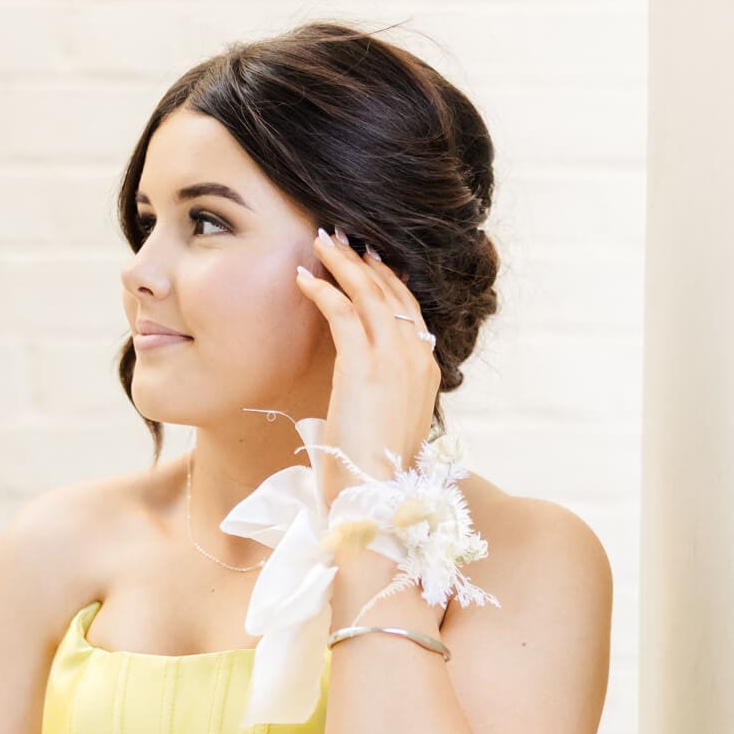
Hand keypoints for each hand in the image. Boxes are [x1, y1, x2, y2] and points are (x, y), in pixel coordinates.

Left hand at [296, 229, 440, 508]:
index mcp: (427, 370)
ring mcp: (395, 360)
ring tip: (322, 241)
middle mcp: (417, 357)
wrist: (375, 496)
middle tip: (340, 236)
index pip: (409, 310)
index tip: (367, 259)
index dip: (387, 280)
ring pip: (370, 294)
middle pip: (393, 292)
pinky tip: (306, 278)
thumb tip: (370, 388)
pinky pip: (344, 314)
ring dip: (344, 263)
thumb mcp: (390, 424)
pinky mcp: (364, 367)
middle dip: (365, 260)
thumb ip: (388, 395)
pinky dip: (324, 290)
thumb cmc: (375, 471)